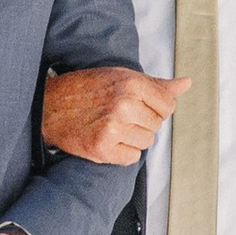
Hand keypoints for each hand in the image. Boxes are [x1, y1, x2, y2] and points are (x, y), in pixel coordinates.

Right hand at [40, 65, 185, 164]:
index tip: (138, 106)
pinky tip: (107, 139)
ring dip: (132, 138)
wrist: (49, 107)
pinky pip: (131, 157)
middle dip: (142, 122)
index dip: (155, 108)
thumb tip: (186, 84)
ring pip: (146, 142)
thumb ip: (156, 84)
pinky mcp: (102, 149)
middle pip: (157, 125)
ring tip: (112, 127)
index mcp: (131, 83)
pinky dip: (121, 152)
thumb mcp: (120, 77)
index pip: (168, 106)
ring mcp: (113, 128)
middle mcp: (124, 105)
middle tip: (118, 115)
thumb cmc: (85, 89)